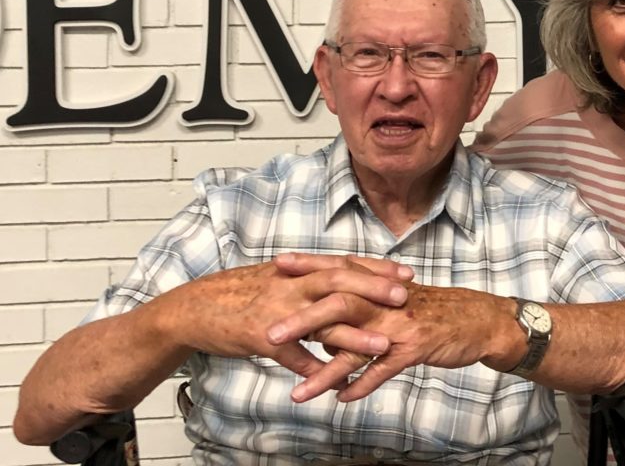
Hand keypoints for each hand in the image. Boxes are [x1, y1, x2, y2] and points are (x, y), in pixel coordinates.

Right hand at [156, 256, 410, 378]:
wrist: (195, 308)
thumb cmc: (241, 294)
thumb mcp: (279, 280)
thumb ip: (310, 281)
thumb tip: (341, 279)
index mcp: (299, 271)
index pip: (345, 264)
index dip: (377, 268)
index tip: (406, 273)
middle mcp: (291, 285)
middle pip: (339, 281)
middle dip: (373, 289)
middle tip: (404, 297)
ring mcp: (277, 311)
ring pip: (321, 322)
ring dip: (354, 335)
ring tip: (383, 345)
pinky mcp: (260, 337)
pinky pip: (292, 356)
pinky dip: (313, 370)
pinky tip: (336, 383)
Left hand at [265, 281, 518, 402]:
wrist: (480, 320)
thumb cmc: (436, 311)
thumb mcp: (396, 305)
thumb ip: (359, 316)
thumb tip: (323, 335)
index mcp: (381, 285)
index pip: (340, 269)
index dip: (310, 266)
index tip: (277, 265)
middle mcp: (387, 300)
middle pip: (339, 304)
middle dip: (303, 319)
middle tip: (270, 334)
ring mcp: (401, 324)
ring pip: (356, 345)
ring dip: (325, 371)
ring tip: (297, 392)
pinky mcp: (416, 347)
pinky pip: (383, 369)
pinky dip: (362, 385)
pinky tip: (342, 400)